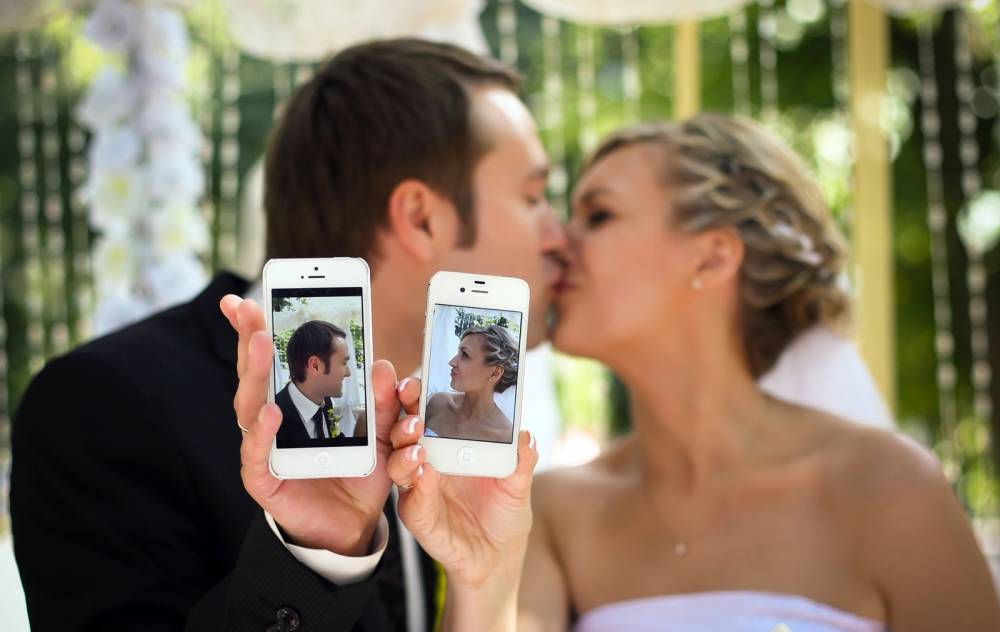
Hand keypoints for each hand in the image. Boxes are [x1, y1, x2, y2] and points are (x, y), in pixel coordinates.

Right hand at [220, 295, 398, 555]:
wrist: (354, 524)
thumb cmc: (358, 471)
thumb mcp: (382, 431)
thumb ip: (383, 401)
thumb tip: (384, 365)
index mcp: (293, 401)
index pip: (271, 358)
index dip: (256, 327)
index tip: (243, 297)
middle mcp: (269, 420)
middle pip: (254, 373)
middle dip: (249, 337)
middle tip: (245, 307)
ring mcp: (262, 449)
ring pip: (250, 406)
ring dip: (256, 373)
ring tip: (262, 343)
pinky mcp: (264, 480)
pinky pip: (258, 455)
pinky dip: (262, 434)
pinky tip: (270, 413)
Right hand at [387, 379, 538, 629]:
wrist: (499, 557)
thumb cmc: (504, 512)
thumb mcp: (519, 484)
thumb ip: (521, 460)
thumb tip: (525, 435)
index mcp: (448, 445)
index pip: (426, 413)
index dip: (417, 395)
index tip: (416, 379)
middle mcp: (428, 463)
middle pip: (404, 432)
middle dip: (402, 412)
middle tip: (410, 398)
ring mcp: (420, 490)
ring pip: (400, 463)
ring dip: (405, 448)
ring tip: (418, 441)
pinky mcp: (419, 517)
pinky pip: (411, 500)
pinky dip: (416, 486)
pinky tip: (424, 473)